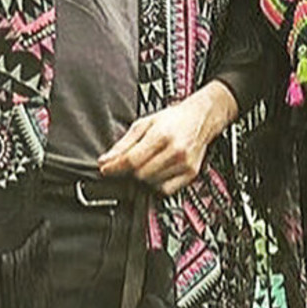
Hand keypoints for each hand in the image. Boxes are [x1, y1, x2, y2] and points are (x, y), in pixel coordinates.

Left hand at [98, 87, 229, 194]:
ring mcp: (184, 164)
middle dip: (128, 173)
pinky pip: (166, 190)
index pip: (132, 160)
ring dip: (142, 179)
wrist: (201, 118)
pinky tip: (155, 174)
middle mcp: (175, 151)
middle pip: (141, 174)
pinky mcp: (191, 173)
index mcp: (161, 135)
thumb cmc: (173, 119)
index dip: (115, 167)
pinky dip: (156, 185)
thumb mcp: (144, 124)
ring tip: (143, 166)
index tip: (105, 169)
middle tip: (125, 166)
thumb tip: (105, 160)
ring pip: (152, 183)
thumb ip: (124, 144)